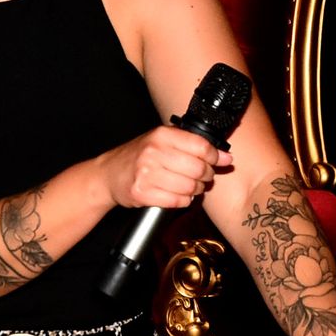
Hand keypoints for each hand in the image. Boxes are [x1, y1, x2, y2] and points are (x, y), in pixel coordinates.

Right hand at [94, 126, 229, 210]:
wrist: (108, 174)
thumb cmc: (139, 156)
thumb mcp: (162, 141)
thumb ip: (193, 145)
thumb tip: (226, 157)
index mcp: (161, 135)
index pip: (201, 146)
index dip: (216, 156)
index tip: (220, 161)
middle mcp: (153, 152)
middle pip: (198, 169)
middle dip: (207, 176)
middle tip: (203, 177)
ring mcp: (146, 173)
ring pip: (190, 187)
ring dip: (196, 190)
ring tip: (191, 187)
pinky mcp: (142, 193)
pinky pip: (177, 201)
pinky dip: (184, 201)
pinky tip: (179, 195)